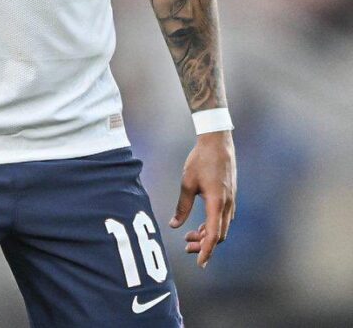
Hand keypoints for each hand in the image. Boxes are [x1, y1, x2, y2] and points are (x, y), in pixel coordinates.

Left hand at [169, 130, 236, 267]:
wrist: (217, 141)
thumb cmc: (201, 160)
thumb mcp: (187, 183)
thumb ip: (182, 206)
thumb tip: (174, 225)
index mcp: (217, 203)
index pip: (213, 235)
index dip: (206, 251)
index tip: (200, 263)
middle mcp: (228, 205)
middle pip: (218, 235)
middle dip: (203, 245)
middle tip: (186, 247)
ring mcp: (231, 200)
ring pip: (222, 227)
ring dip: (207, 235)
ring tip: (190, 237)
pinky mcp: (230, 196)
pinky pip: (223, 218)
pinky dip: (212, 226)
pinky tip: (200, 225)